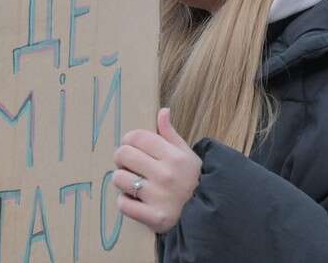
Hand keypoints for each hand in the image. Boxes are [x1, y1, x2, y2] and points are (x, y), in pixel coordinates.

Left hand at [113, 108, 201, 233]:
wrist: (208, 214)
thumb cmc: (194, 180)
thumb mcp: (188, 154)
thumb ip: (170, 134)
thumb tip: (162, 111)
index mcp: (174, 156)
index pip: (137, 137)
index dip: (128, 139)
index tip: (131, 145)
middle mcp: (165, 174)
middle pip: (123, 155)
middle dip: (122, 158)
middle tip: (129, 164)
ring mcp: (158, 197)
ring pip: (119, 179)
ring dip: (122, 180)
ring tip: (132, 182)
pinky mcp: (153, 217)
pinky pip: (123, 204)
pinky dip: (125, 202)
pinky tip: (135, 200)